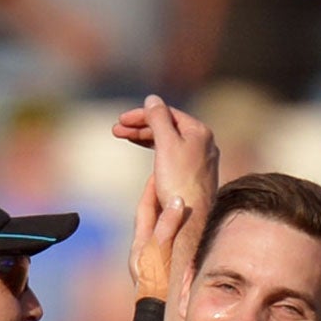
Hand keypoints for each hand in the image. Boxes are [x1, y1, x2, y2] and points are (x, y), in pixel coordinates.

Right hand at [113, 94, 217, 217]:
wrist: (191, 221)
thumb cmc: (179, 182)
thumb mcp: (166, 144)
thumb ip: (158, 118)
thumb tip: (152, 99)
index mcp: (199, 131)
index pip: (167, 114)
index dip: (142, 115)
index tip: (121, 120)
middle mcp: (204, 144)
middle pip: (168, 127)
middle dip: (141, 127)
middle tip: (117, 130)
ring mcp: (200, 161)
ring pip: (169, 142)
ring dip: (145, 138)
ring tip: (125, 138)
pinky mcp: (195, 177)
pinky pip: (173, 157)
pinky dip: (157, 152)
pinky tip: (146, 154)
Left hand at [129, 176, 187, 299]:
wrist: (159, 318)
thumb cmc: (156, 286)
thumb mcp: (158, 251)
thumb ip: (166, 226)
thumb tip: (176, 201)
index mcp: (140, 244)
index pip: (145, 209)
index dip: (151, 189)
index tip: (157, 172)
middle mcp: (147, 251)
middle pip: (155, 218)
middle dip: (162, 199)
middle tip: (171, 181)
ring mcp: (157, 262)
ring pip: (165, 232)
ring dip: (173, 216)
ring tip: (183, 200)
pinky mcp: (167, 271)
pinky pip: (174, 244)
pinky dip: (180, 233)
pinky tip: (190, 230)